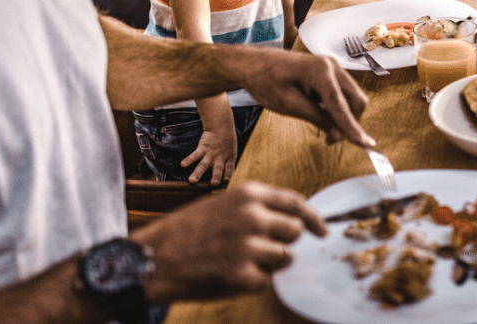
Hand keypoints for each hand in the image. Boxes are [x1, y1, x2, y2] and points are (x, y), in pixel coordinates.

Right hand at [133, 181, 325, 301]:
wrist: (154, 258)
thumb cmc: (187, 232)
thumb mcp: (223, 204)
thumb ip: (257, 208)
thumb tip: (293, 220)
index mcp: (249, 194)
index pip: (295, 203)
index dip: (313, 218)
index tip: (322, 231)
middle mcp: (253, 216)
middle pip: (295, 231)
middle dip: (284, 242)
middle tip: (262, 249)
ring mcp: (248, 246)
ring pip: (285, 256)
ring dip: (269, 263)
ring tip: (239, 260)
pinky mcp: (243, 275)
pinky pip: (266, 281)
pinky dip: (252, 282)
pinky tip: (228, 275)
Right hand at [181, 128, 237, 185]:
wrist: (222, 126)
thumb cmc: (227, 143)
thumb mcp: (232, 153)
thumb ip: (228, 165)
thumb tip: (225, 180)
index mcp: (229, 159)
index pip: (229, 169)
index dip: (228, 175)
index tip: (225, 181)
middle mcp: (220, 158)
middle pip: (218, 169)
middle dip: (216, 177)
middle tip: (213, 184)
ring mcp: (211, 153)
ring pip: (204, 164)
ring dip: (198, 173)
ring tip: (191, 181)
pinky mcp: (203, 147)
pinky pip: (195, 155)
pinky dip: (189, 159)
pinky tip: (182, 164)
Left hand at [237, 48, 374, 147]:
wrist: (255, 64)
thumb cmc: (266, 81)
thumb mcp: (289, 105)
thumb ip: (317, 118)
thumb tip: (339, 136)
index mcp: (321, 72)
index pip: (342, 106)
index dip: (353, 128)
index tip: (367, 145)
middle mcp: (332, 66)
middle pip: (356, 100)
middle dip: (350, 123)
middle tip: (331, 141)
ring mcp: (333, 68)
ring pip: (352, 98)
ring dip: (345, 116)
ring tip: (325, 132)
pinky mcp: (330, 72)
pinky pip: (343, 94)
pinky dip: (339, 109)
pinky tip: (323, 117)